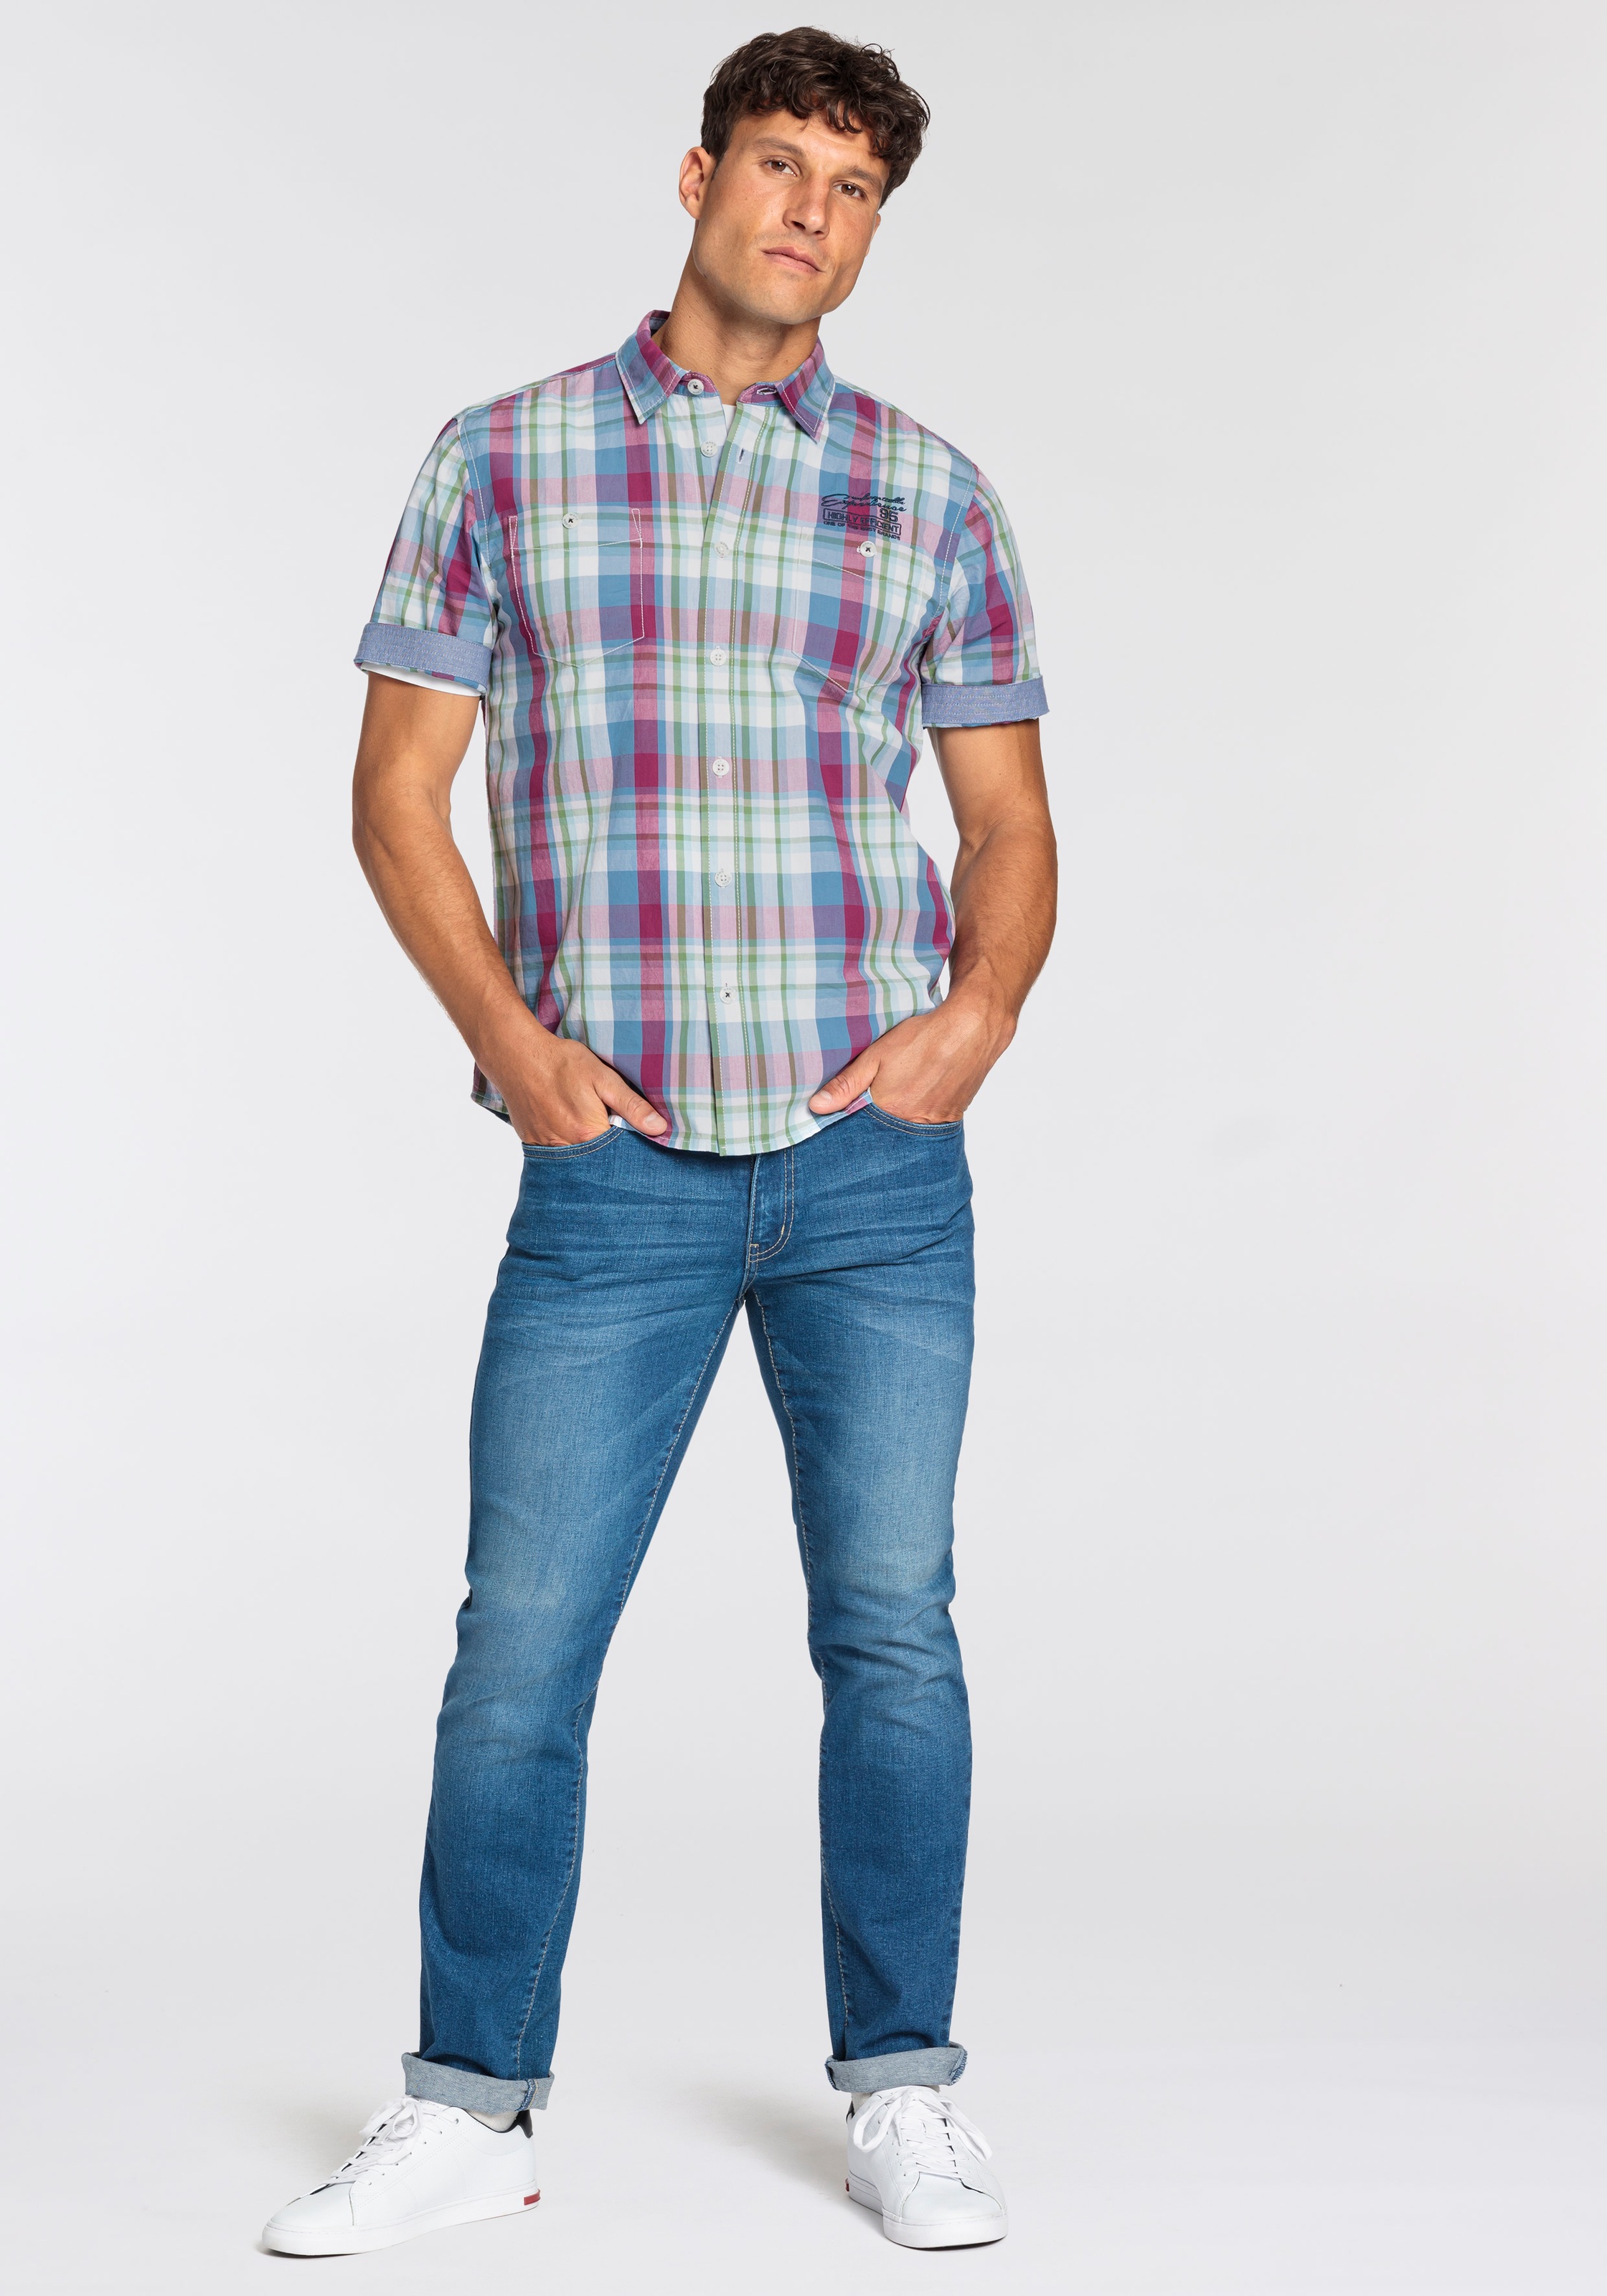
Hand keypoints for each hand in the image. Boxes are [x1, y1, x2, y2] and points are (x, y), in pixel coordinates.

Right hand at [489, 1022, 667, 1145]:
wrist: (517, 1056)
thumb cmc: (561, 1063)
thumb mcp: (603, 1077)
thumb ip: (631, 1105)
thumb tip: (659, 1129)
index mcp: (588, 1133)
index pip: (620, 1156)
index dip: (630, 1148)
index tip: (637, 1141)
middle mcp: (566, 1148)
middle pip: (597, 1163)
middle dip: (609, 1155)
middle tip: (611, 1134)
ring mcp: (546, 1149)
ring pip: (576, 1162)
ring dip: (587, 1154)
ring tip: (589, 1132)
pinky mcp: (532, 1144)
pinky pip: (556, 1156)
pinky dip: (567, 1150)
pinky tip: (569, 1132)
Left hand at [807, 994, 1014, 1125]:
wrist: (974, 1028)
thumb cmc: (925, 1037)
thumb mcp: (877, 1054)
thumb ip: (847, 1083)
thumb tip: (816, 1107)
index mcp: (892, 1110)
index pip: (861, 1132)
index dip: (850, 1126)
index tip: (838, 1125)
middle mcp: (915, 1123)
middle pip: (885, 1135)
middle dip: (873, 1129)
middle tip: (867, 1114)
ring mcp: (936, 1122)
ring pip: (907, 1131)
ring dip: (896, 1123)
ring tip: (894, 1103)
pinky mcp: (952, 1116)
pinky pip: (928, 1126)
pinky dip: (917, 1118)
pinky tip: (914, 1100)